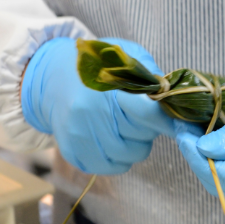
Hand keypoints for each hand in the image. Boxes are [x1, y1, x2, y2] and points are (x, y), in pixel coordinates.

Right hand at [21, 37, 173, 174]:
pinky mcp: (73, 153)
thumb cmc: (96, 66)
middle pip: (142, 137)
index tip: (173, 118)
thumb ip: (150, 76)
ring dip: (135, 145)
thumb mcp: (124, 56)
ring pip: (129, 156)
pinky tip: (112, 140)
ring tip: (124, 127)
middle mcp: (90, 113)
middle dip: (148, 128)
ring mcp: (80, 136)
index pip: (148, 112)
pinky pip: (110, 167)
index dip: (164, 117)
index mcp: (106, 86)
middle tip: (138, 116)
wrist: (51, 77)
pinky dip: (118, 158)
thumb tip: (172, 100)